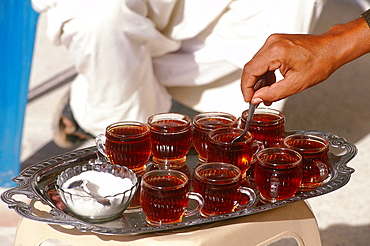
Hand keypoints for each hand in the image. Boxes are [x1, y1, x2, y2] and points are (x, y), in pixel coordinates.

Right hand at [241, 17, 369, 104]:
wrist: (331, 49)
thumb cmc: (320, 62)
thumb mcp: (296, 84)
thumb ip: (272, 94)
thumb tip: (257, 99)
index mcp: (276, 52)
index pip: (250, 71)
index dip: (246, 88)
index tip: (248, 99)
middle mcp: (272, 43)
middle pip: (250, 67)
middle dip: (251, 86)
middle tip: (255, 99)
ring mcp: (273, 42)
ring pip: (256, 64)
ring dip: (258, 81)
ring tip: (265, 94)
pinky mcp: (276, 44)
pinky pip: (263, 60)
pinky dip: (264, 73)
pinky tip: (270, 84)